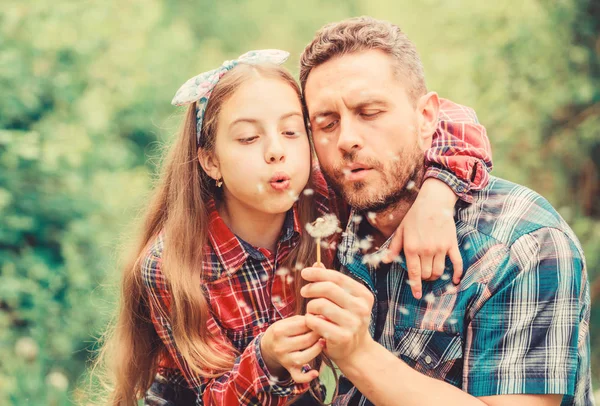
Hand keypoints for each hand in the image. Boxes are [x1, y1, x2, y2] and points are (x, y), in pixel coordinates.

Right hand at [261, 315, 323, 382]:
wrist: (268, 346)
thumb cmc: (281, 331)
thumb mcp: (286, 321)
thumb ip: (302, 320)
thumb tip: (321, 318)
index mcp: (279, 331)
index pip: (302, 325)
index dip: (314, 322)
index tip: (320, 321)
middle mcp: (281, 346)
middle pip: (306, 340)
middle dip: (318, 334)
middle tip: (323, 330)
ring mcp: (284, 359)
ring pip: (305, 357)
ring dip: (317, 349)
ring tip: (322, 342)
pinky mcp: (289, 369)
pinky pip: (298, 377)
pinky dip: (307, 377)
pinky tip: (315, 372)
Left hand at [300, 266, 373, 362]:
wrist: (356, 351)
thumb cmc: (345, 320)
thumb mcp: (343, 300)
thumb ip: (331, 283)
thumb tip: (317, 264)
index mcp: (363, 295)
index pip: (337, 278)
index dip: (318, 273)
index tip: (305, 273)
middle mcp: (361, 308)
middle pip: (328, 288)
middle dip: (311, 288)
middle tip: (303, 291)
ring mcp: (353, 323)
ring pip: (320, 304)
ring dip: (310, 306)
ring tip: (311, 311)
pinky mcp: (342, 337)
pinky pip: (315, 321)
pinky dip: (309, 320)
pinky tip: (312, 322)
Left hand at [383, 178, 462, 298]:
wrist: (433, 202)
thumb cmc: (414, 216)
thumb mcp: (401, 230)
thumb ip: (394, 247)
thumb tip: (386, 261)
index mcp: (412, 248)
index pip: (414, 272)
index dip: (415, 285)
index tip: (417, 294)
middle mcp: (426, 250)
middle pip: (427, 274)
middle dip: (424, 279)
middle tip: (422, 275)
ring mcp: (440, 248)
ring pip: (439, 271)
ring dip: (435, 276)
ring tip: (432, 274)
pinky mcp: (451, 245)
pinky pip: (457, 263)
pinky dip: (457, 274)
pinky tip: (455, 281)